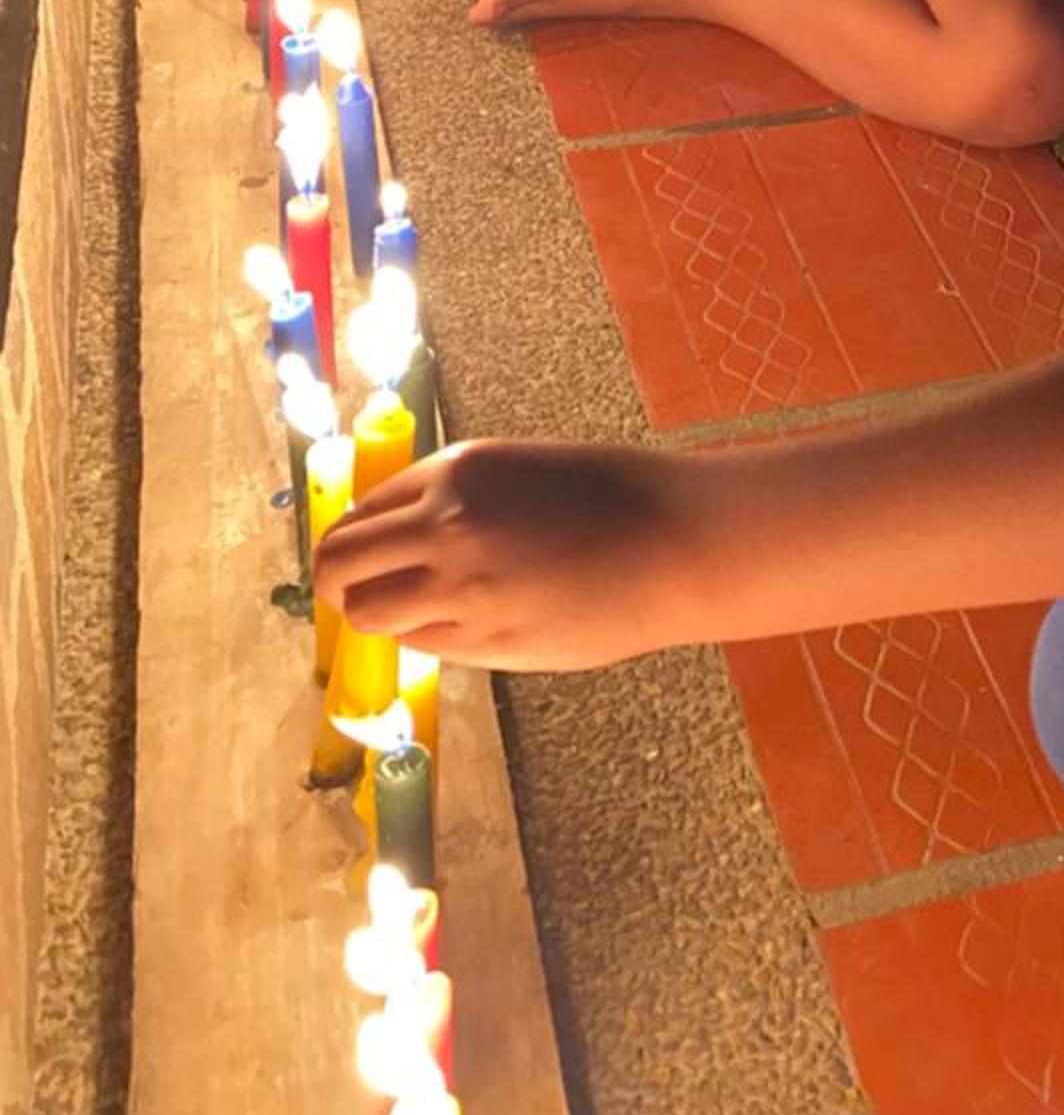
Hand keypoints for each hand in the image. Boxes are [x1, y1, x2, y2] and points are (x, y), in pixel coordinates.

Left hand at [313, 438, 696, 669]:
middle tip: (349, 592)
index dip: (357, 536)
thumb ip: (457, 499)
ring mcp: (461, 588)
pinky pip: (423, 644)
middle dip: (336, 581)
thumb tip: (401, 538)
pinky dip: (428, 636)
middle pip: (338, 565)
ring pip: (370, 615)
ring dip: (377, 615)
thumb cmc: (614, 495)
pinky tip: (466, 622)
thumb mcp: (521, 470)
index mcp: (457, 470)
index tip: (360, 553)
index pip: (362, 509)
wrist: (676, 542)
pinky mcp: (485, 641)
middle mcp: (445, 526)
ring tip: (408, 612)